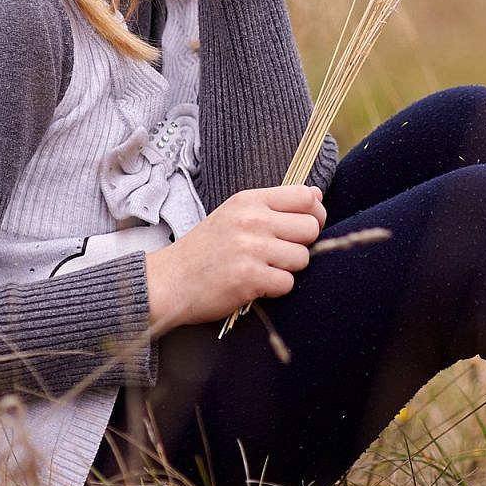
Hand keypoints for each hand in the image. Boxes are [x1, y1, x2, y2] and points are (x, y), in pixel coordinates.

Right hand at [142, 184, 325, 329]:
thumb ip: (273, 205)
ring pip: (303, 258)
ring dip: (287, 269)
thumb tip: (317, 196)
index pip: (306, 196)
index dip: (314, 214)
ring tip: (261, 269)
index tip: (303, 227)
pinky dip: (275, 289)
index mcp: (249, 200)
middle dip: (301, 245)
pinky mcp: (249, 278)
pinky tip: (254, 285)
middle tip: (278, 254)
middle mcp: (252, 220)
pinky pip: (288, 283)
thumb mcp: (233, 214)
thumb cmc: (204, 250)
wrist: (168, 281)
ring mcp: (251, 249)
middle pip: (311, 228)